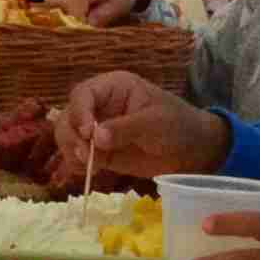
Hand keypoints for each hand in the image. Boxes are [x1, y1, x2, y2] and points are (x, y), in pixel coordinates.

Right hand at [55, 75, 226, 182]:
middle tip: (86, 156)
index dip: (79, 112)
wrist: (191, 151)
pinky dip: (77, 165)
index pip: (84, 94)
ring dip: (71, 151)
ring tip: (90, 166)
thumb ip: (125, 128)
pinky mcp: (99, 151)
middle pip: (69, 115)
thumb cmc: (177, 126)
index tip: (87, 133)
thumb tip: (95, 137)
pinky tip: (91, 172)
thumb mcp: (155, 123)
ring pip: (68, 136)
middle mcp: (100, 106)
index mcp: (113, 88)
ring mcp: (97, 129)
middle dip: (72, 135)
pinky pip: (77, 156)